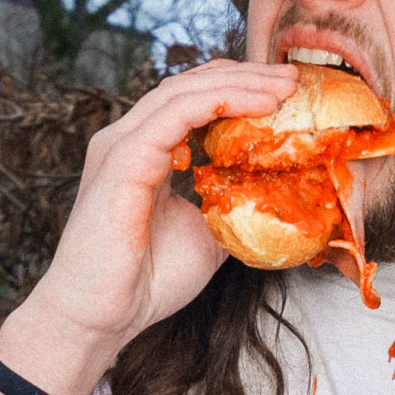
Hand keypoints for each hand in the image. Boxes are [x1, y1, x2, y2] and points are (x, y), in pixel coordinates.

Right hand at [19, 60, 297, 352]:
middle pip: (189, 85)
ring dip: (239, 84)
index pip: (191, 99)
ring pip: (183, 92)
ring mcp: (121, 146)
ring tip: (283, 87)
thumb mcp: (206, 234)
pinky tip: (257, 105)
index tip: (285, 91)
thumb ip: (229, 204)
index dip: (237, 86)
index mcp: (143, 151)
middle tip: (292, 77)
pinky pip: (173, 116)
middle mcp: (128, 139)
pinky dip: (218, 102)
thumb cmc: (145, 281)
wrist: (102, 319)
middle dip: (245, 75)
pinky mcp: (122, 161)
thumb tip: (273, 194)